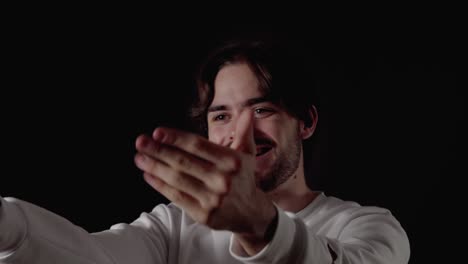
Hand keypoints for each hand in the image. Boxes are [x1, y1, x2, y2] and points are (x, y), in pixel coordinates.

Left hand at [134, 111, 275, 252]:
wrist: (250, 213)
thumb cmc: (243, 178)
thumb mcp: (247, 154)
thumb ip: (244, 131)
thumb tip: (248, 111)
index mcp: (232, 161)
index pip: (198, 145)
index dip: (176, 138)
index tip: (157, 132)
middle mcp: (222, 179)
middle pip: (183, 161)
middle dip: (159, 150)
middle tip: (141, 141)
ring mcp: (212, 198)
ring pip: (177, 179)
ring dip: (154, 167)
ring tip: (139, 157)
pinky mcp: (203, 214)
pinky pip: (177, 197)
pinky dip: (160, 185)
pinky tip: (148, 175)